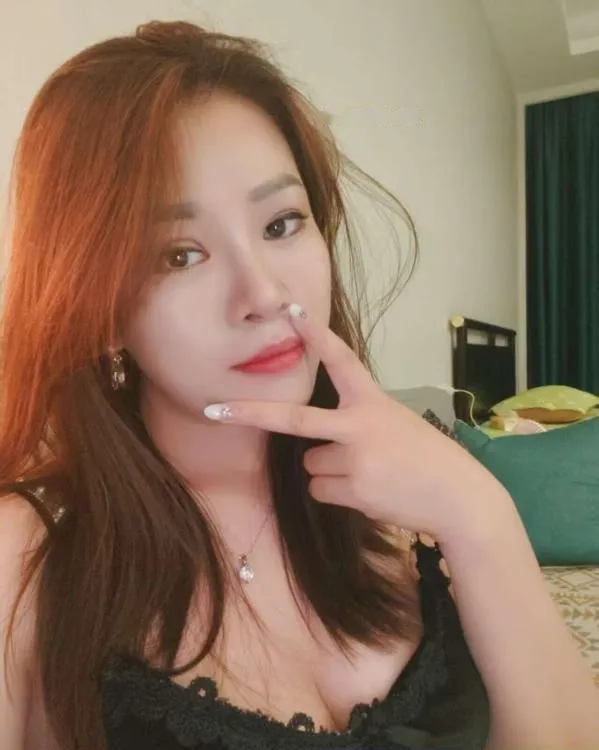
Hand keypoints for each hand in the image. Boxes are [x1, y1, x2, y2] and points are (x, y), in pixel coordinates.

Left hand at [204, 304, 509, 542]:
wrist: (457, 497)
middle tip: (215, 408)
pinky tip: (370, 491)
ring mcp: (355, 459)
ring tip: (370, 475)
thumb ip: (358, 419)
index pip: (342, 362)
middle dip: (251, 414)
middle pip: (294, 420)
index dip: (317, 337)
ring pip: (310, 464)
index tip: (294, 312)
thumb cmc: (426, 457)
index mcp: (373, 401)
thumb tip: (315, 440)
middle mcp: (360, 425)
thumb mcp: (396, 423)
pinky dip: (337, 493)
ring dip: (330, 472)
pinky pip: (321, 490)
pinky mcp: (353, 490)